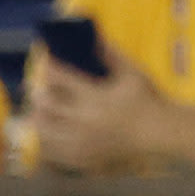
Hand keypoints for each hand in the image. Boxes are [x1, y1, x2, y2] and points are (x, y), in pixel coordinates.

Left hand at [23, 43, 167, 173]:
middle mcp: (85, 120)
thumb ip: (112, 55)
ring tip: (39, 112)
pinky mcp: (81, 158)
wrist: (158, 134)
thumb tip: (94, 37)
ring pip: (42, 130)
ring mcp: (81, 142)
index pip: (61, 78)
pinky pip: (51, 152)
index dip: (49, 68)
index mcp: (96, 97)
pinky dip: (45, 141)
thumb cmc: (147, 100)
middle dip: (38, 94)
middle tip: (36, 90)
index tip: (45, 63)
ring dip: (37, 118)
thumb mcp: (132, 73)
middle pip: (45, 105)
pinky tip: (49, 133)